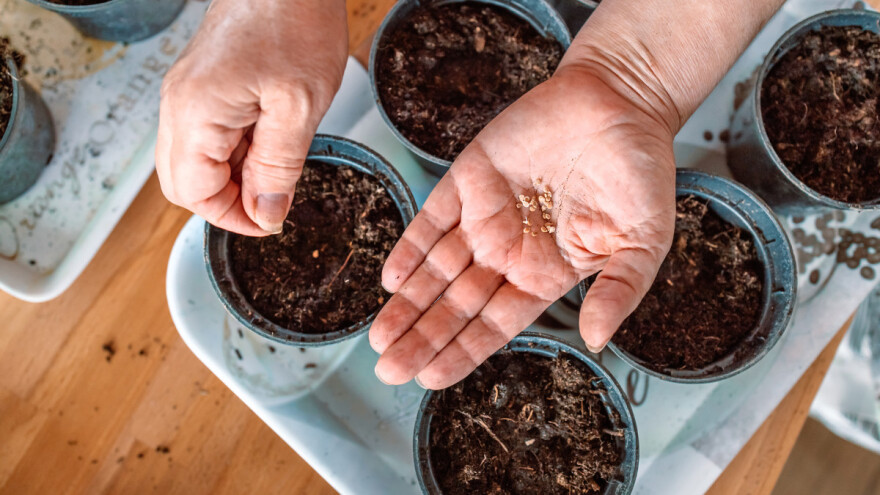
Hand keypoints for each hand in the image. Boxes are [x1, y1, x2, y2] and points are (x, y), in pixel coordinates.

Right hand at [156, 0, 347, 234]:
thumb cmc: (294, 21)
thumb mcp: (299, 108)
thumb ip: (278, 168)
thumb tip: (265, 215)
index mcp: (195, 113)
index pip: (194, 194)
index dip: (233, 217)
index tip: (271, 221)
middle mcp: (178, 104)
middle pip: (183, 182)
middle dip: (227, 200)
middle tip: (273, 198)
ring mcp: (185, 92)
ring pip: (193, 159)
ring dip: (232, 175)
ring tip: (277, 157)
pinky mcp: (200, 83)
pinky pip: (204, 134)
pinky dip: (233, 149)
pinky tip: (268, 135)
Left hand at [370, 65, 676, 388]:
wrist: (621, 101)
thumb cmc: (639, 171)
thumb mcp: (644, 241)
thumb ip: (619, 291)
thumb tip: (596, 339)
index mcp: (545, 273)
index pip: (494, 324)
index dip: (462, 351)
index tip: (430, 378)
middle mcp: (508, 251)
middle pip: (457, 304)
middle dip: (423, 337)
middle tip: (389, 370)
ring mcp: (485, 215)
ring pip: (437, 268)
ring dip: (408, 301)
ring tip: (379, 337)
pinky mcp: (469, 177)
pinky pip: (432, 218)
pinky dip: (411, 247)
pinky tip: (391, 277)